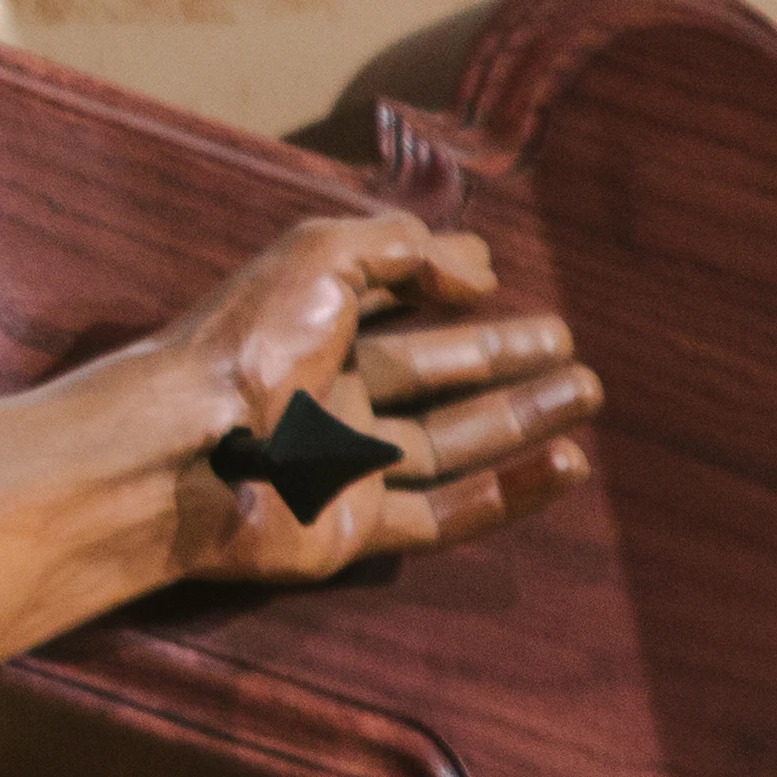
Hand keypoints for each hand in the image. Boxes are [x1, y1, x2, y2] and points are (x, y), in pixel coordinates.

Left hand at [159, 211, 599, 585]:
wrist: (188, 453)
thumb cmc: (245, 344)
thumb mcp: (321, 256)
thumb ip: (400, 247)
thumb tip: (477, 267)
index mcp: (305, 326)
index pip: (387, 299)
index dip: (440, 284)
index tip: (495, 277)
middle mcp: (323, 394)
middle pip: (428, 370)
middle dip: (499, 354)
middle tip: (568, 342)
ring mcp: (337, 465)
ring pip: (447, 442)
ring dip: (521, 417)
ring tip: (587, 391)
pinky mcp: (350, 530)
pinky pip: (443, 515)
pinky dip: (509, 493)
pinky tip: (568, 464)